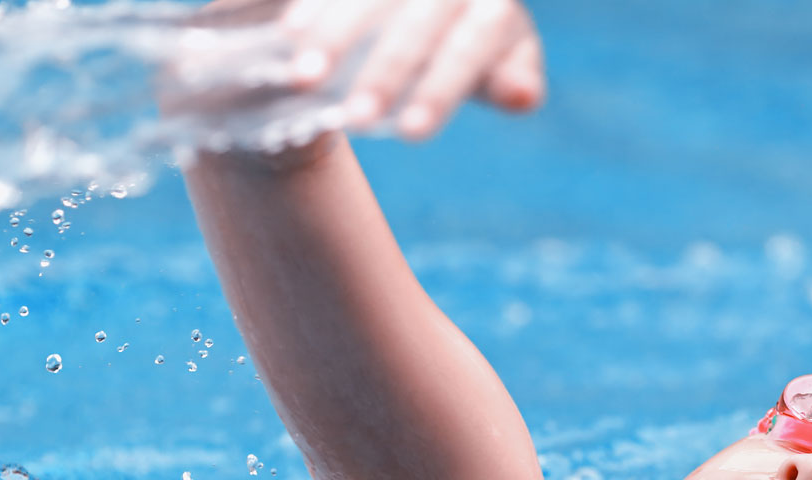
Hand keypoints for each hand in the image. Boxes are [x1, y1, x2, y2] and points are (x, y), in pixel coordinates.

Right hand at [280, 0, 544, 139]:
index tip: (412, 134)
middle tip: (356, 120)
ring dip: (336, 35)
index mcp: (496, 4)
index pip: (472, 46)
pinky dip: (314, 5)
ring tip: (303, 80)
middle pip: (421, 21)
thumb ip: (511, 79)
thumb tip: (523, 94)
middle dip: (387, 71)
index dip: (441, 88)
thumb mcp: (500, 59)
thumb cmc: (470, 38)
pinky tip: (288, 34)